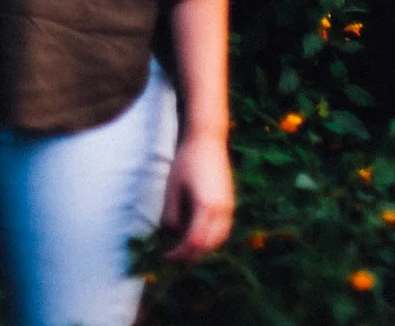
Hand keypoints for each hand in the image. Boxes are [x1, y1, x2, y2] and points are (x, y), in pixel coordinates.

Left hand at [159, 131, 233, 261]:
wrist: (208, 139)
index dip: (179, 254)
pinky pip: (223, 229)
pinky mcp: (230, 203)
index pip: (193, 242)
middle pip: (208, 245)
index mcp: (206, 207)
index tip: (164, 256)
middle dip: (190, 255)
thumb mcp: (172, 188)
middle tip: (172, 256)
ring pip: (219, 240)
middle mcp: (221, 210)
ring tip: (184, 248)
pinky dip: (211, 238)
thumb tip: (172, 233)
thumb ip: (171, 214)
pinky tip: (197, 235)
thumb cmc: (187, 160)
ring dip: (202, 248)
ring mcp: (229, 207)